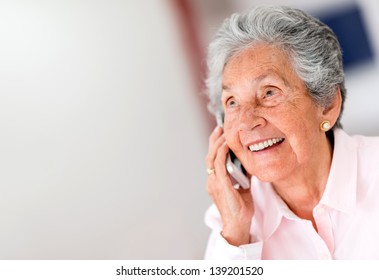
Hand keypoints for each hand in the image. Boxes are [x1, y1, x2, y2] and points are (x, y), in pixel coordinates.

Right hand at [206, 126, 253, 245]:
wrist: (238, 225)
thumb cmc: (240, 209)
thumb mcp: (243, 188)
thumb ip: (243, 175)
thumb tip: (249, 163)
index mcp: (215, 181)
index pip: (212, 159)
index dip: (215, 145)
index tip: (220, 133)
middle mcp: (212, 180)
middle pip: (209, 155)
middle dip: (214, 140)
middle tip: (220, 127)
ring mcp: (214, 182)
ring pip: (212, 157)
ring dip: (218, 143)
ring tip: (224, 132)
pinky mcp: (220, 185)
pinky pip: (219, 164)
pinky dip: (222, 152)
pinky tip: (227, 144)